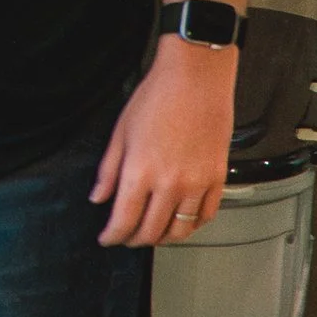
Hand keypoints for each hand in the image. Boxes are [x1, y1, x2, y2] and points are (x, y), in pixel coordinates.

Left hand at [94, 40, 237, 247]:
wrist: (196, 77)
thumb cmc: (159, 96)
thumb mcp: (121, 133)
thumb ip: (109, 171)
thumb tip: (99, 196)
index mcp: (140, 173)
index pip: (123, 222)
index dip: (112, 236)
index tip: (107, 238)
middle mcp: (170, 184)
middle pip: (151, 231)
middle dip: (134, 239)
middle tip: (127, 237)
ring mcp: (197, 183)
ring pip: (181, 229)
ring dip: (164, 238)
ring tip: (154, 233)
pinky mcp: (217, 178)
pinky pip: (206, 215)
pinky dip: (193, 224)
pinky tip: (183, 220)